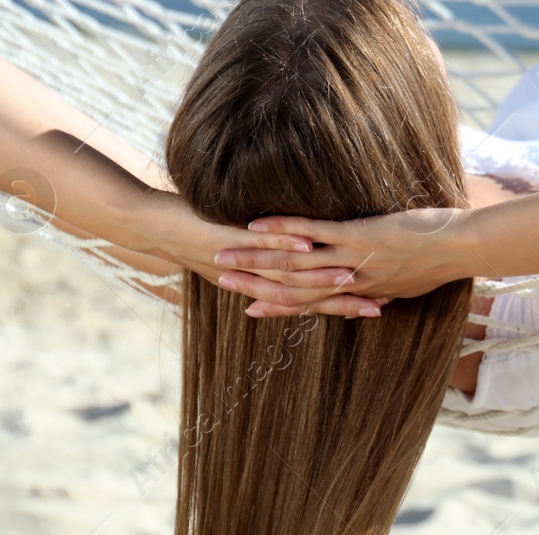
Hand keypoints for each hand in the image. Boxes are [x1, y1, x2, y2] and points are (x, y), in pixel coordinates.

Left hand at [133, 189, 386, 317]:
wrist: (156, 230)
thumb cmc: (197, 234)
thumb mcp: (237, 247)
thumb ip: (266, 253)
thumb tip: (298, 251)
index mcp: (267, 283)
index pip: (317, 299)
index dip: (347, 305)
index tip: (380, 308)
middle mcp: (261, 279)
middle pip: (313, 294)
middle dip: (349, 300)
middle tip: (382, 305)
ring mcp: (247, 259)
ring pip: (292, 272)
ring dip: (324, 277)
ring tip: (355, 281)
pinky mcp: (232, 240)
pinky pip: (263, 243)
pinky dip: (287, 241)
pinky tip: (308, 242)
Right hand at [211, 207, 475, 318]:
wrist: (463, 248)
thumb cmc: (444, 260)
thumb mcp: (411, 283)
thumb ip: (387, 287)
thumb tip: (380, 292)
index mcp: (362, 292)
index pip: (312, 304)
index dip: (280, 305)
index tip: (252, 307)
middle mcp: (351, 282)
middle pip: (293, 287)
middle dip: (255, 283)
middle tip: (220, 279)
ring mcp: (352, 259)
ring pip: (295, 263)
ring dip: (256, 257)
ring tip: (224, 253)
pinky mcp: (358, 236)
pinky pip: (314, 233)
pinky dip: (284, 229)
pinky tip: (257, 224)